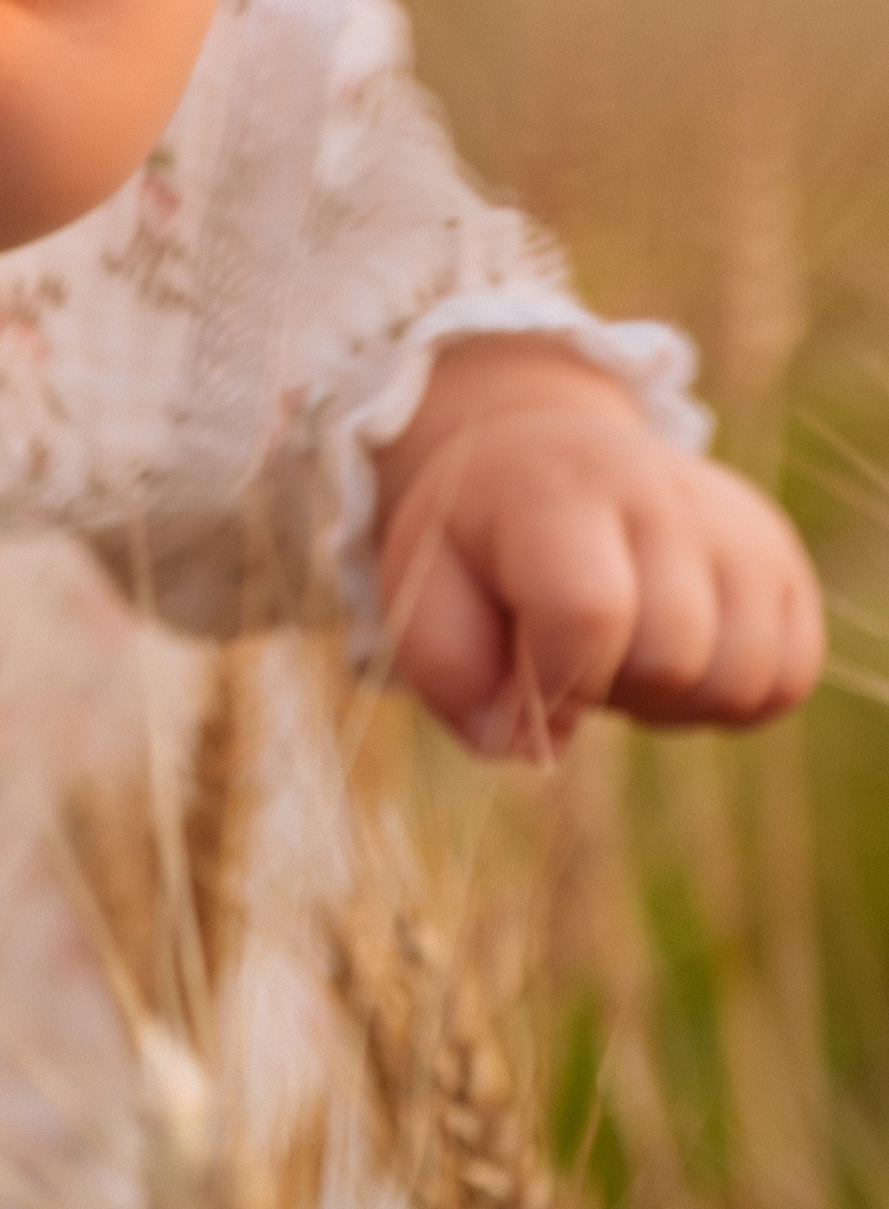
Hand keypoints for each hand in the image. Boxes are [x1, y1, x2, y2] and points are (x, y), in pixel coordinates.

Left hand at [372, 338, 823, 758]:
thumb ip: (455, 677)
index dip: (554, 686)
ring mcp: (739, 529)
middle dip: (610, 691)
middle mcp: (665, 497)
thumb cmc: (479, 545)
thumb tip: (536, 745)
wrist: (549, 463)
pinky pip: (785, 682)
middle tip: (569, 657)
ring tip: (621, 653)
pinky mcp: (784, 564)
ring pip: (740, 680)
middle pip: (671, 658)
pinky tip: (671, 655)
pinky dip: (725, 698)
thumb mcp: (423, 592)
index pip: (588, 611)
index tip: (523, 692)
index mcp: (559, 492)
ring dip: (670, 701)